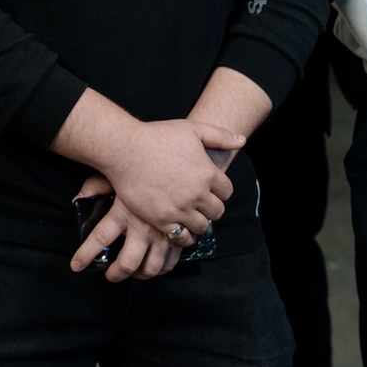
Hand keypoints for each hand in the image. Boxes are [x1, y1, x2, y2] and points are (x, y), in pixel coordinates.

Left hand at [68, 176, 183, 280]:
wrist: (174, 162)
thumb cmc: (141, 169)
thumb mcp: (115, 174)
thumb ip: (95, 187)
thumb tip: (77, 199)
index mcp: (123, 213)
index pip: (99, 239)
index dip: (85, 256)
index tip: (76, 266)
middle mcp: (143, 228)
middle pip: (127, 264)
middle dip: (115, 274)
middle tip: (109, 274)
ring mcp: (163, 234)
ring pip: (151, 268)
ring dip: (139, 274)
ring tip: (132, 271)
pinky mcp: (179, 235)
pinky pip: (170, 262)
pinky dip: (161, 269)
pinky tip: (153, 264)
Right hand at [101, 118, 239, 238]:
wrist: (125, 150)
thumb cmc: (158, 136)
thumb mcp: (192, 129)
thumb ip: (220, 136)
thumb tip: (241, 140)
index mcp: (208, 174)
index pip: (227, 192)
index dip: (220, 190)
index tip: (210, 189)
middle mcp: (197, 195)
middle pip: (217, 211)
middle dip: (211, 207)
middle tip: (200, 203)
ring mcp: (179, 209)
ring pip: (201, 227)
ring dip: (198, 222)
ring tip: (190, 216)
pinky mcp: (162, 220)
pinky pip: (181, 237)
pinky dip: (183, 235)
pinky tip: (178, 226)